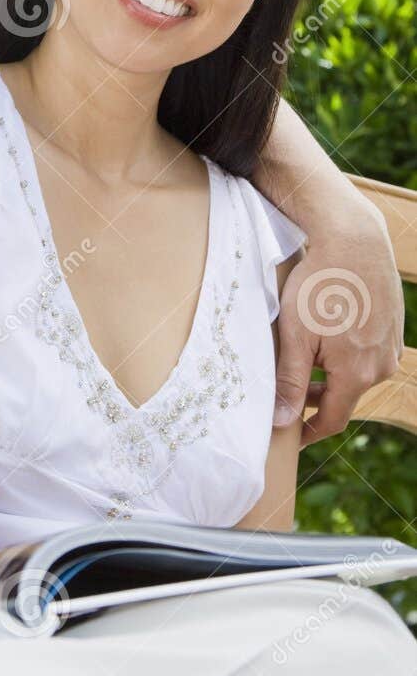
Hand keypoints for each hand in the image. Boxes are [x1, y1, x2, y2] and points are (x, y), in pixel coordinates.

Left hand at [273, 195, 403, 447]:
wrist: (354, 240)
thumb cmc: (320, 286)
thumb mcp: (296, 336)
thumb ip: (290, 382)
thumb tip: (280, 421)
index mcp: (357, 374)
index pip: (333, 420)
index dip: (309, 431)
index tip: (292, 436)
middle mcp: (382, 366)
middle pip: (345, 396)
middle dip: (316, 399)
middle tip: (288, 394)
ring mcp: (392, 346)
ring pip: (356, 374)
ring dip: (331, 375)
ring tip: (304, 360)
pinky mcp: (394, 328)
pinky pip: (368, 353)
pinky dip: (346, 355)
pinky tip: (327, 335)